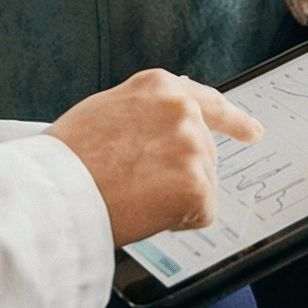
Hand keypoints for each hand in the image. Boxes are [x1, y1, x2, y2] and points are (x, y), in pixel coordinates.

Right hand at [49, 69, 265, 246]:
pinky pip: (200, 214)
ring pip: (201, 185)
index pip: (209, 101)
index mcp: (159, 86)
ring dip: (175, 197)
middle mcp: (183, 109)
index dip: (234, 120)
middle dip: (180, 174)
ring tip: (132, 194)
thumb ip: (146, 113)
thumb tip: (168, 128)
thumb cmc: (68, 157)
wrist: (55, 190)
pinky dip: (178, 220)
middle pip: (204, 153)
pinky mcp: (196, 184)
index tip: (252, 131)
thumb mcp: (107, 110)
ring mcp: (192, 146)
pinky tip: (146, 210)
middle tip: (137, 185)